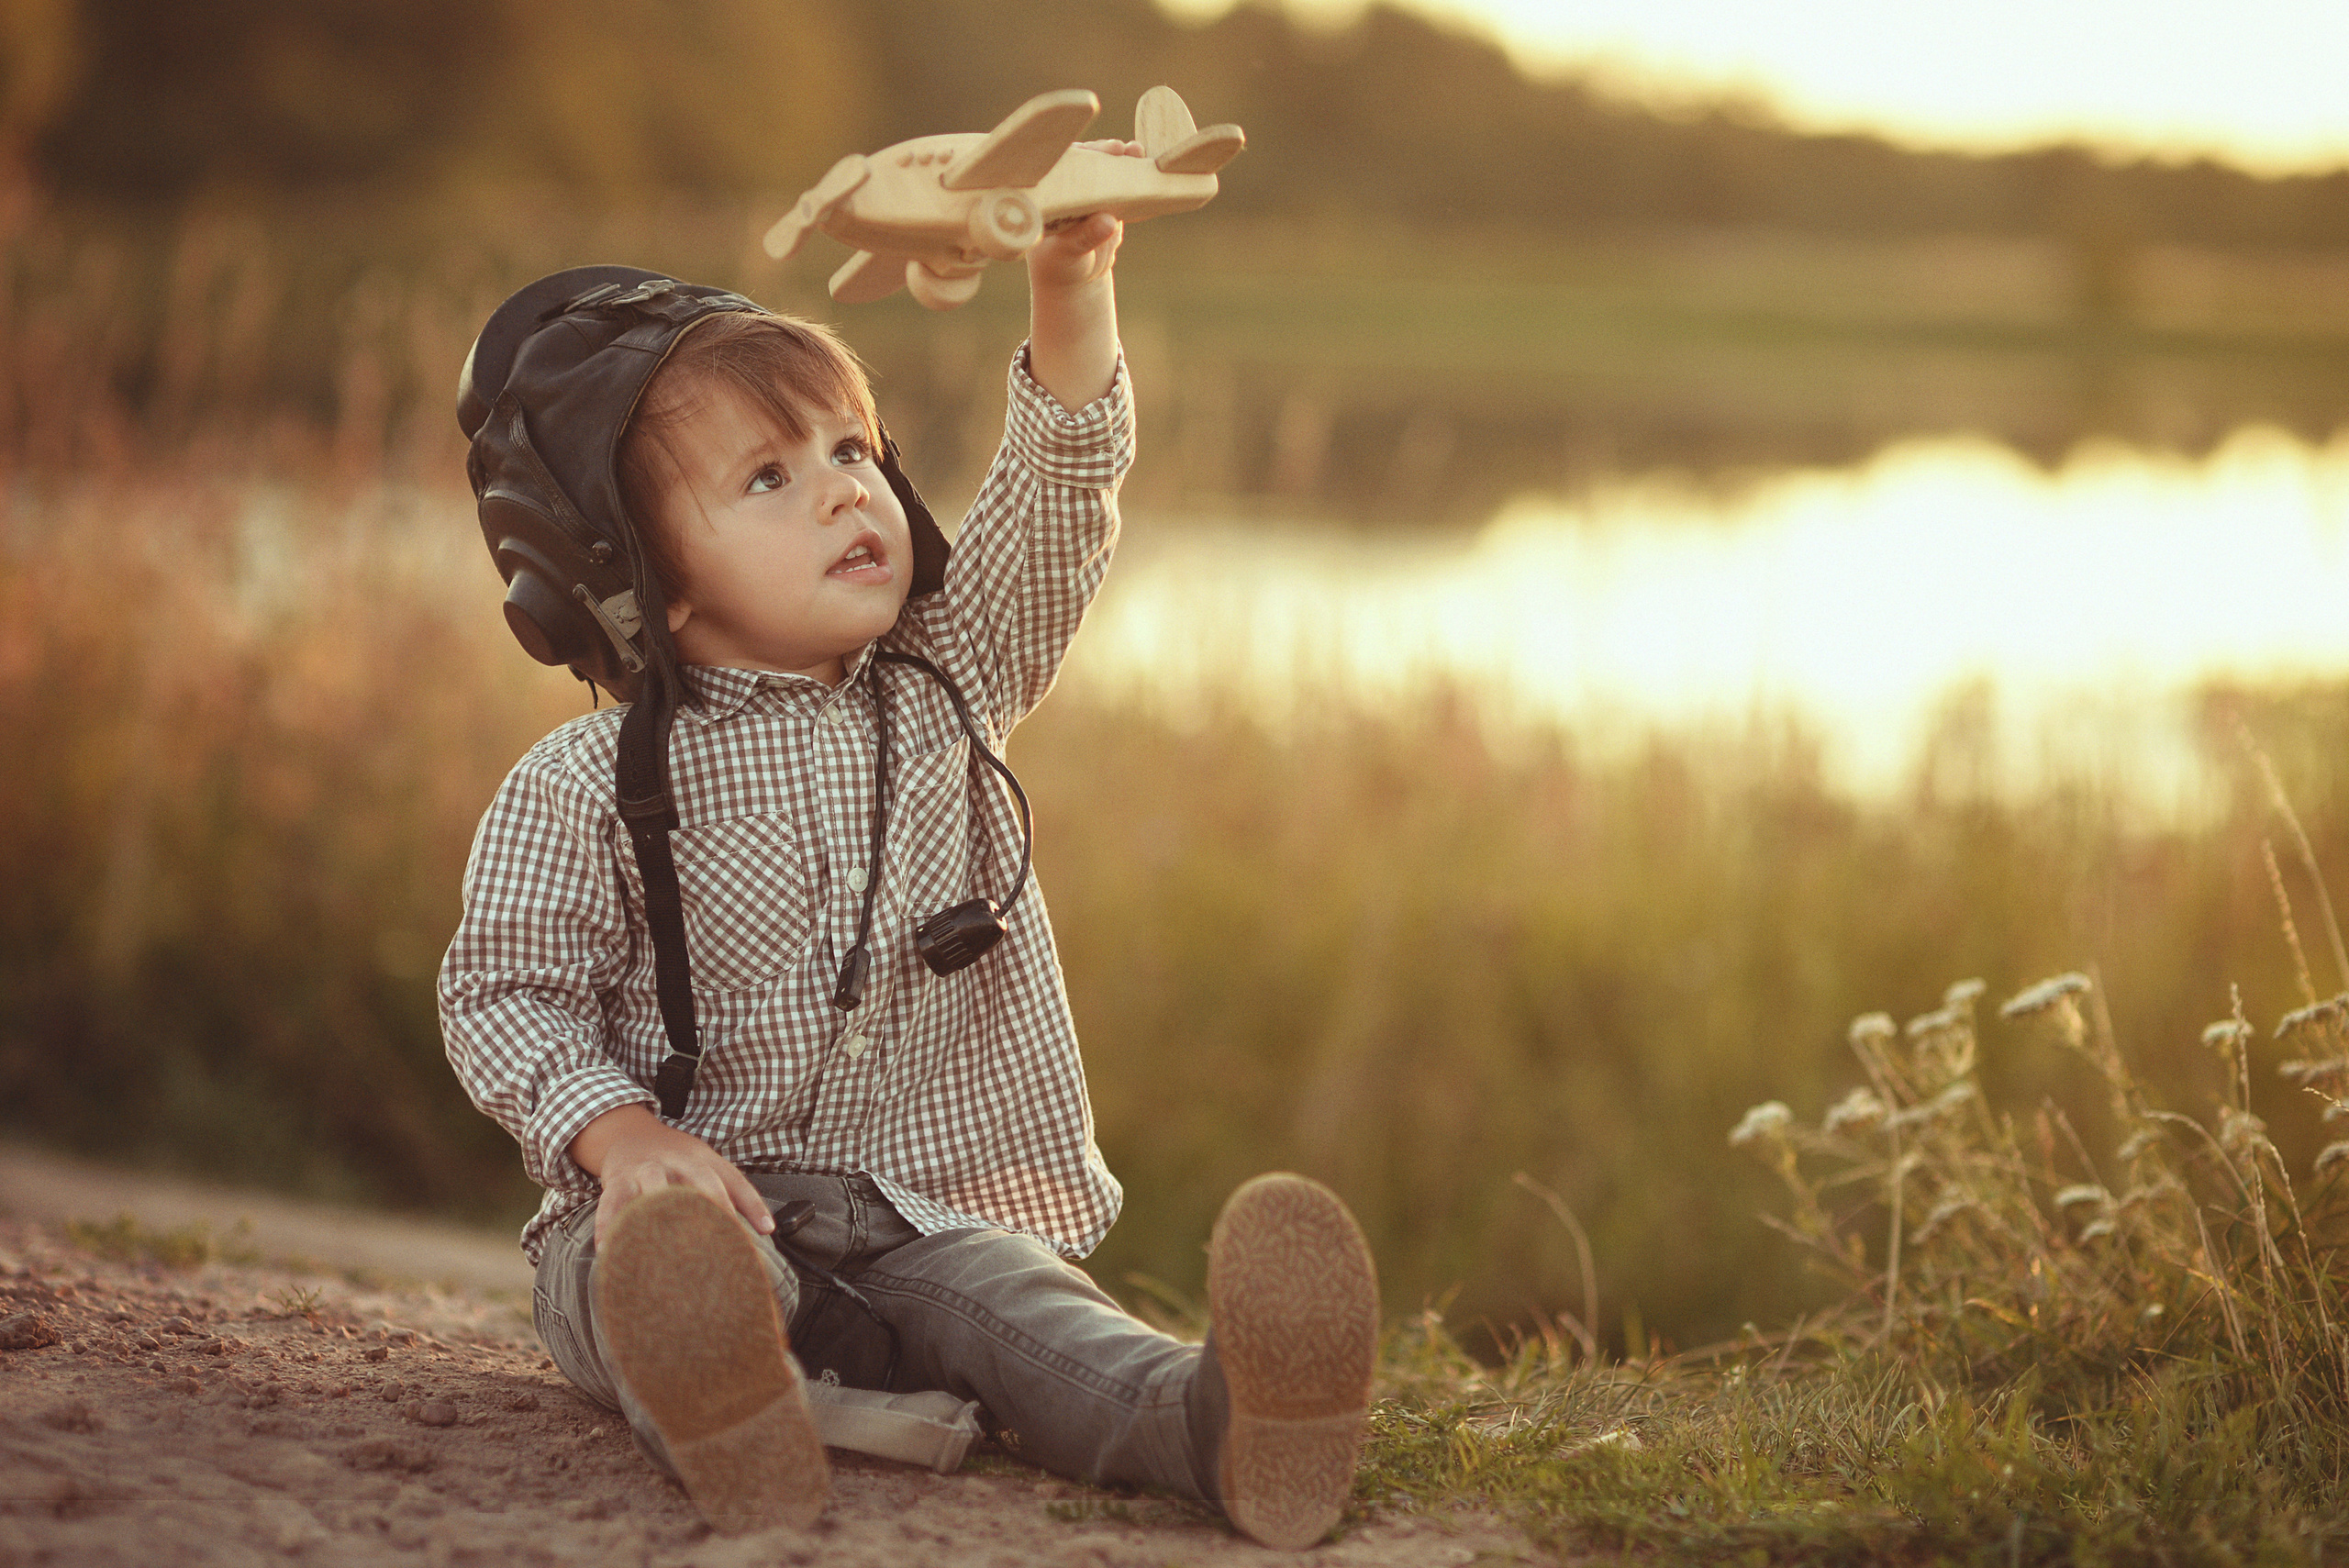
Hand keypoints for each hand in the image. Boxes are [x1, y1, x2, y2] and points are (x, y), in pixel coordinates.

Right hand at [569, 1103, 771, 1248]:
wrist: (628, 1134)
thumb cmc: (675, 1159)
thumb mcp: (706, 1165)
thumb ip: (733, 1193)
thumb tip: (767, 1230)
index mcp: (704, 1160)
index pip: (734, 1180)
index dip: (752, 1204)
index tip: (766, 1230)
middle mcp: (677, 1161)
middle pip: (701, 1179)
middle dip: (715, 1205)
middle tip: (723, 1238)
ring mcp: (646, 1169)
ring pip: (655, 1186)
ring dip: (661, 1211)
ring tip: (665, 1244)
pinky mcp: (618, 1180)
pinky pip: (612, 1204)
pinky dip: (609, 1227)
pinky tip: (609, 1250)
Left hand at [1026, 140, 1146, 293]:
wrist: (1077, 275)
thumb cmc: (1060, 265)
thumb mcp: (1068, 254)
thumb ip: (1086, 237)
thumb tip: (1108, 222)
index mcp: (1047, 195)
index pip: (1059, 167)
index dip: (1076, 157)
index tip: (1091, 153)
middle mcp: (1066, 187)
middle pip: (1085, 161)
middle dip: (1102, 152)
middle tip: (1119, 149)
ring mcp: (1089, 190)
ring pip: (1105, 169)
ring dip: (1122, 159)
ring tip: (1136, 151)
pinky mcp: (1108, 198)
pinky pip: (1122, 185)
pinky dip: (1134, 177)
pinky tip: (1147, 164)